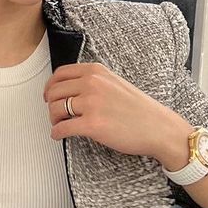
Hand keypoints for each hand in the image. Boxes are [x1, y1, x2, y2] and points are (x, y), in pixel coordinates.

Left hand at [43, 61, 191, 166]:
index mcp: (96, 71)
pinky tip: (59, 136)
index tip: (49, 96)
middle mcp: (92, 84)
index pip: (60, 74)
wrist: (158, 127)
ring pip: (55, 109)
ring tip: (59, 125)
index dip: (50, 86)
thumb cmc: (138, 109)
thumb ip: (93, 81)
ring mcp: (91, 104)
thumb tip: (68, 89)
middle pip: (54, 91)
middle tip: (55, 114)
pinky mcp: (92, 125)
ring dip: (53, 119)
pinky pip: (62, 128)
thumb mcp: (114, 82)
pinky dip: (56, 133)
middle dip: (50, 104)